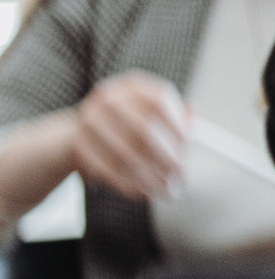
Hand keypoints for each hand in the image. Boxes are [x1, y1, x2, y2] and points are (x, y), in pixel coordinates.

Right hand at [68, 72, 191, 200]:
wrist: (80, 136)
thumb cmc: (129, 128)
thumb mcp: (154, 117)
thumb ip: (178, 119)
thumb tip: (194, 116)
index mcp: (134, 86)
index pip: (160, 103)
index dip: (177, 129)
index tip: (187, 151)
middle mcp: (109, 97)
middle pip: (144, 130)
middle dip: (167, 159)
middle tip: (181, 178)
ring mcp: (89, 119)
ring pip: (126, 154)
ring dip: (150, 178)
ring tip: (166, 190)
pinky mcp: (77, 143)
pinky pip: (107, 169)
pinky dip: (128, 185)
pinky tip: (143, 192)